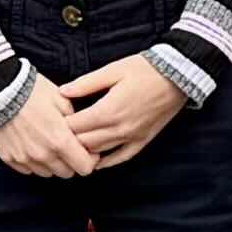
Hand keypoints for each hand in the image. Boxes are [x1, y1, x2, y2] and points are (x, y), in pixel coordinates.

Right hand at [0, 79, 97, 179]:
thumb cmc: (33, 91)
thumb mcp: (63, 100)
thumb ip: (76, 122)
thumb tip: (82, 135)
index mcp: (60, 140)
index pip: (85, 168)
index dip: (90, 159)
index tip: (87, 150)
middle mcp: (43, 155)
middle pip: (67, 173)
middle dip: (71, 161)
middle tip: (68, 146)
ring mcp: (24, 158)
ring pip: (48, 173)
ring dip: (52, 163)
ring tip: (47, 144)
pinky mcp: (9, 158)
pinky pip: (28, 169)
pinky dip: (33, 161)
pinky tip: (31, 144)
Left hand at [58, 56, 186, 166]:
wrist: (178, 76)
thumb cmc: (144, 69)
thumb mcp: (113, 70)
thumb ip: (86, 83)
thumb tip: (62, 92)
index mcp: (109, 110)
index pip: (76, 126)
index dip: (61, 124)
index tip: (54, 118)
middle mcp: (119, 128)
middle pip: (84, 142)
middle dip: (69, 138)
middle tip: (59, 132)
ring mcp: (132, 137)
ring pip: (100, 152)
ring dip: (85, 149)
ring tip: (73, 144)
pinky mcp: (143, 140)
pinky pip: (121, 157)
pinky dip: (107, 161)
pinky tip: (96, 162)